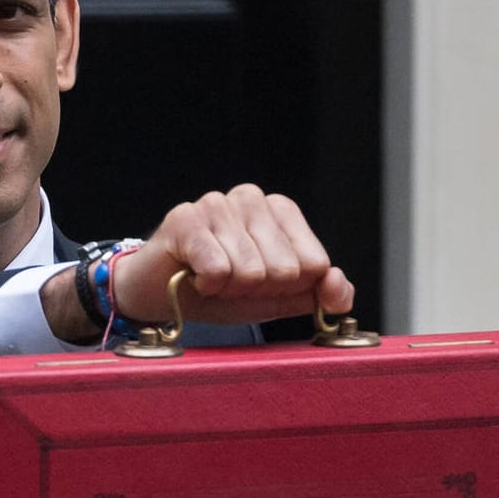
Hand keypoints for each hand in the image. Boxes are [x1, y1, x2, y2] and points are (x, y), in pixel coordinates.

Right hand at [109, 185, 352, 325]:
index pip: (315, 264)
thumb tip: (338, 287)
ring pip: (251, 272)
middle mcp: (252, 198)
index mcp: (281, 211)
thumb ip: (317, 294)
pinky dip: (206, 285)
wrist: (159, 294)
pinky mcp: (185, 218)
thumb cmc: (219, 291)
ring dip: (229, 289)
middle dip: (257, 290)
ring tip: (210, 278)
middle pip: (285, 270)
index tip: (260, 284)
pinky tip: (193, 275)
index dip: (287, 288)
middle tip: (230, 282)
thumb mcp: (277, 299)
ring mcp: (218, 204)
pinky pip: (218, 268)